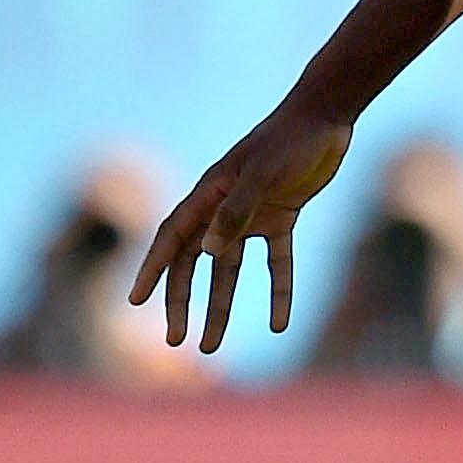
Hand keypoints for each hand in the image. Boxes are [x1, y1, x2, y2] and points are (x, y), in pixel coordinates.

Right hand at [129, 105, 352, 353]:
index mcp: (208, 194)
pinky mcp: (283, 216)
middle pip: (194, 262)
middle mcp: (223, 206)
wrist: (326, 115)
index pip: (171, 239)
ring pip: (230, 269)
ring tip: (212, 347)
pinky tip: (279, 324)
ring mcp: (253, 212)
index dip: (152, 271)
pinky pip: (276, 262)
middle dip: (183, 301)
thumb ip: (236, 211)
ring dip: (221, 307)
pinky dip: (278, 291)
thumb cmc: (290, 140)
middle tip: (178, 341)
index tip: (136, 301)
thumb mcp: (263, 174)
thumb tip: (208, 253)